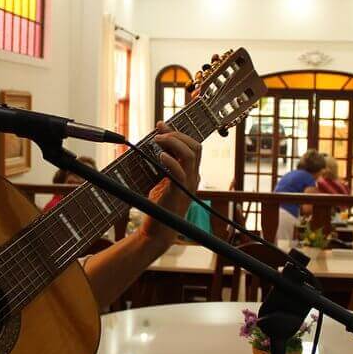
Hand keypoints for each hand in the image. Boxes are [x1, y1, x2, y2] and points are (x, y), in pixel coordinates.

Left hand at [138, 122, 201, 246]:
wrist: (159, 228)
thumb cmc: (160, 204)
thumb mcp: (162, 178)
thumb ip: (163, 161)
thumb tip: (156, 140)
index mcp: (191, 173)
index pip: (193, 146)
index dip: (178, 132)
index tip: (161, 125)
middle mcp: (193, 177)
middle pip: (195, 146)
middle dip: (177, 134)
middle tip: (159, 134)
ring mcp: (188, 184)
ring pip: (190, 154)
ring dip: (173, 142)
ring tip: (157, 141)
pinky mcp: (178, 192)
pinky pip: (179, 171)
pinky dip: (170, 160)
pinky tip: (160, 156)